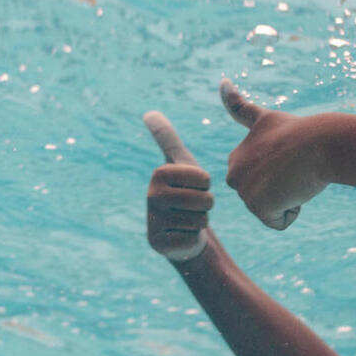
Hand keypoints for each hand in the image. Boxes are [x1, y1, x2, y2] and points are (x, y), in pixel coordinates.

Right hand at [143, 112, 214, 262]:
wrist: (177, 230)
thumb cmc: (183, 192)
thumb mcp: (180, 163)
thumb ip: (167, 137)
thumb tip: (149, 112)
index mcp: (159, 173)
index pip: (204, 178)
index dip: (206, 185)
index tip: (192, 187)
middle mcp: (151, 196)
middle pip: (204, 199)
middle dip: (206, 205)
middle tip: (191, 207)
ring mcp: (154, 221)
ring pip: (201, 220)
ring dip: (200, 221)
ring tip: (186, 220)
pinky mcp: (159, 243)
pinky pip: (193, 238)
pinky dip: (192, 238)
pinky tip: (181, 235)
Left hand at [220, 81, 331, 229]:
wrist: (322, 142)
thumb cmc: (299, 131)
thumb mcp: (265, 118)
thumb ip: (240, 107)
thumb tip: (220, 80)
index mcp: (234, 159)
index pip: (261, 182)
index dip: (280, 171)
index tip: (284, 156)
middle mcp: (233, 176)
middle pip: (266, 199)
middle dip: (283, 190)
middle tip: (292, 168)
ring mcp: (244, 192)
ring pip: (274, 210)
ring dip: (290, 198)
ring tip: (294, 176)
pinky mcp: (258, 207)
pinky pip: (279, 222)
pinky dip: (292, 211)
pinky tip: (295, 189)